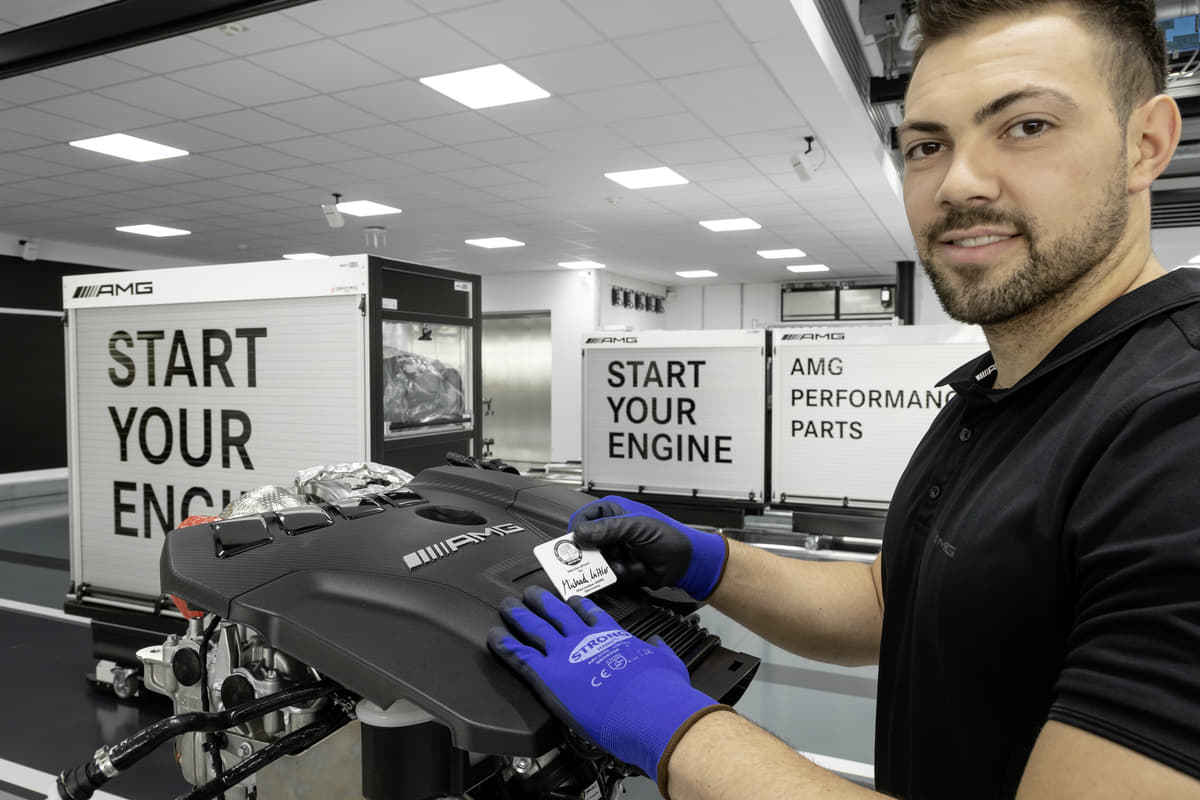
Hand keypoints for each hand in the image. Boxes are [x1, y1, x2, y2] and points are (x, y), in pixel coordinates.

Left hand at [487, 586, 721, 781]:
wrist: (648, 708)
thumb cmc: (661, 690)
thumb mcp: (667, 662)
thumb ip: (659, 652)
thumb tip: (659, 645)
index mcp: (612, 636)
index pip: (591, 614)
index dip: (578, 605)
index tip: (570, 598)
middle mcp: (584, 639)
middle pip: (557, 614)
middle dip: (542, 601)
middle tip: (531, 592)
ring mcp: (564, 654)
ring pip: (534, 628)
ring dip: (519, 615)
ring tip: (508, 606)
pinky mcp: (548, 675)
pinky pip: (520, 656)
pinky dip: (505, 645)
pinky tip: (494, 637)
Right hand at [569, 496, 727, 598]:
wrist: (688, 563)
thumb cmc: (669, 537)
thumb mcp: (637, 528)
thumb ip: (607, 529)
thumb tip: (579, 533)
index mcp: (612, 511)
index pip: (582, 519)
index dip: (577, 532)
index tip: (576, 546)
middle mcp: (610, 530)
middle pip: (584, 543)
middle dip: (594, 555)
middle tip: (603, 559)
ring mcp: (614, 549)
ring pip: (594, 561)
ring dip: (608, 566)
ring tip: (624, 566)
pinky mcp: (618, 567)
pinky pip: (605, 575)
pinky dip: (617, 575)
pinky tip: (633, 570)